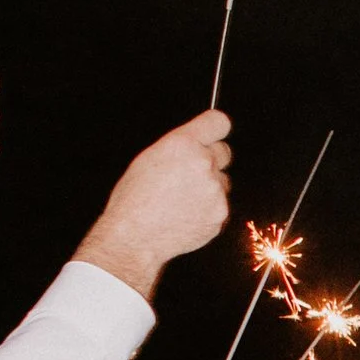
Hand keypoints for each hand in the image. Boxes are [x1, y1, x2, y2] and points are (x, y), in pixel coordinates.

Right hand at [75, 113, 233, 295]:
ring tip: (182, 200)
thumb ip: (180, 148)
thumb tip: (199, 144)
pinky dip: (209, 210)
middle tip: (191, 174)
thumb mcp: (149, 159)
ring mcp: (215, 190)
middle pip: (224, 152)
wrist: (135, 237)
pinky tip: (186, 215)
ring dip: (210, 187)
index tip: (215, 133)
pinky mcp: (221, 213)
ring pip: (223, 181)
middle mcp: (203, 163)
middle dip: (212, 160)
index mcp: (182, 144)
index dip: (216, 129)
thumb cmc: (134, 199)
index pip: (218, 122)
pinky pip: (221, 205)